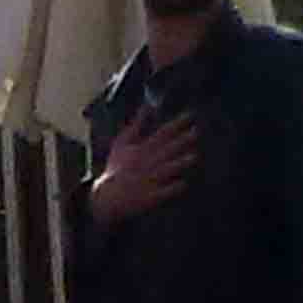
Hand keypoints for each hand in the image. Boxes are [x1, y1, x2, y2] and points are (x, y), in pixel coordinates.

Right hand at [89, 111, 195, 227]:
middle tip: (195, 132)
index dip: (176, 124)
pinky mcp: (150, 196)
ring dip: (178, 163)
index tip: (190, 115)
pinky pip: (163, 192)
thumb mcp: (122, 143)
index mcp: (142, 149)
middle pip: (166, 150)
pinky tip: (183, 183)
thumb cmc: (117, 167)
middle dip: (181, 141)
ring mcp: (149, 180)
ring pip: (166, 169)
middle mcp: (146, 162)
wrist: (107, 196)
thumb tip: (147, 106)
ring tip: (193, 156)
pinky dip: (172, 188)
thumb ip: (137, 125)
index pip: (162, 134)